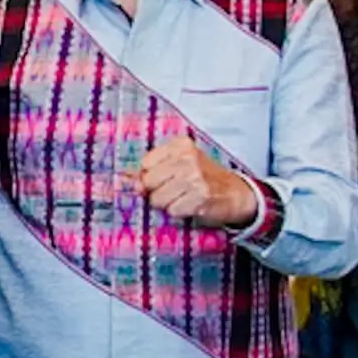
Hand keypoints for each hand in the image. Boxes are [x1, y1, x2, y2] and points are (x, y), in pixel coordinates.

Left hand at [129, 134, 260, 228]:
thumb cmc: (203, 178)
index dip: (151, 176)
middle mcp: (187, 158)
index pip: (145, 164)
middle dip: (157, 191)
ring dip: (169, 204)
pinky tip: (192, 205)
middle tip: (175, 190)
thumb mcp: (179, 164)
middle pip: (148, 182)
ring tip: (184, 197)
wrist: (235, 193)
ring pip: (158, 199)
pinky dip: (180, 212)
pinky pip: (173, 211)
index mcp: (180, 145)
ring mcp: (194, 177)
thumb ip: (151, 169)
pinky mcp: (200, 197)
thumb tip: (122, 179)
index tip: (164, 179)